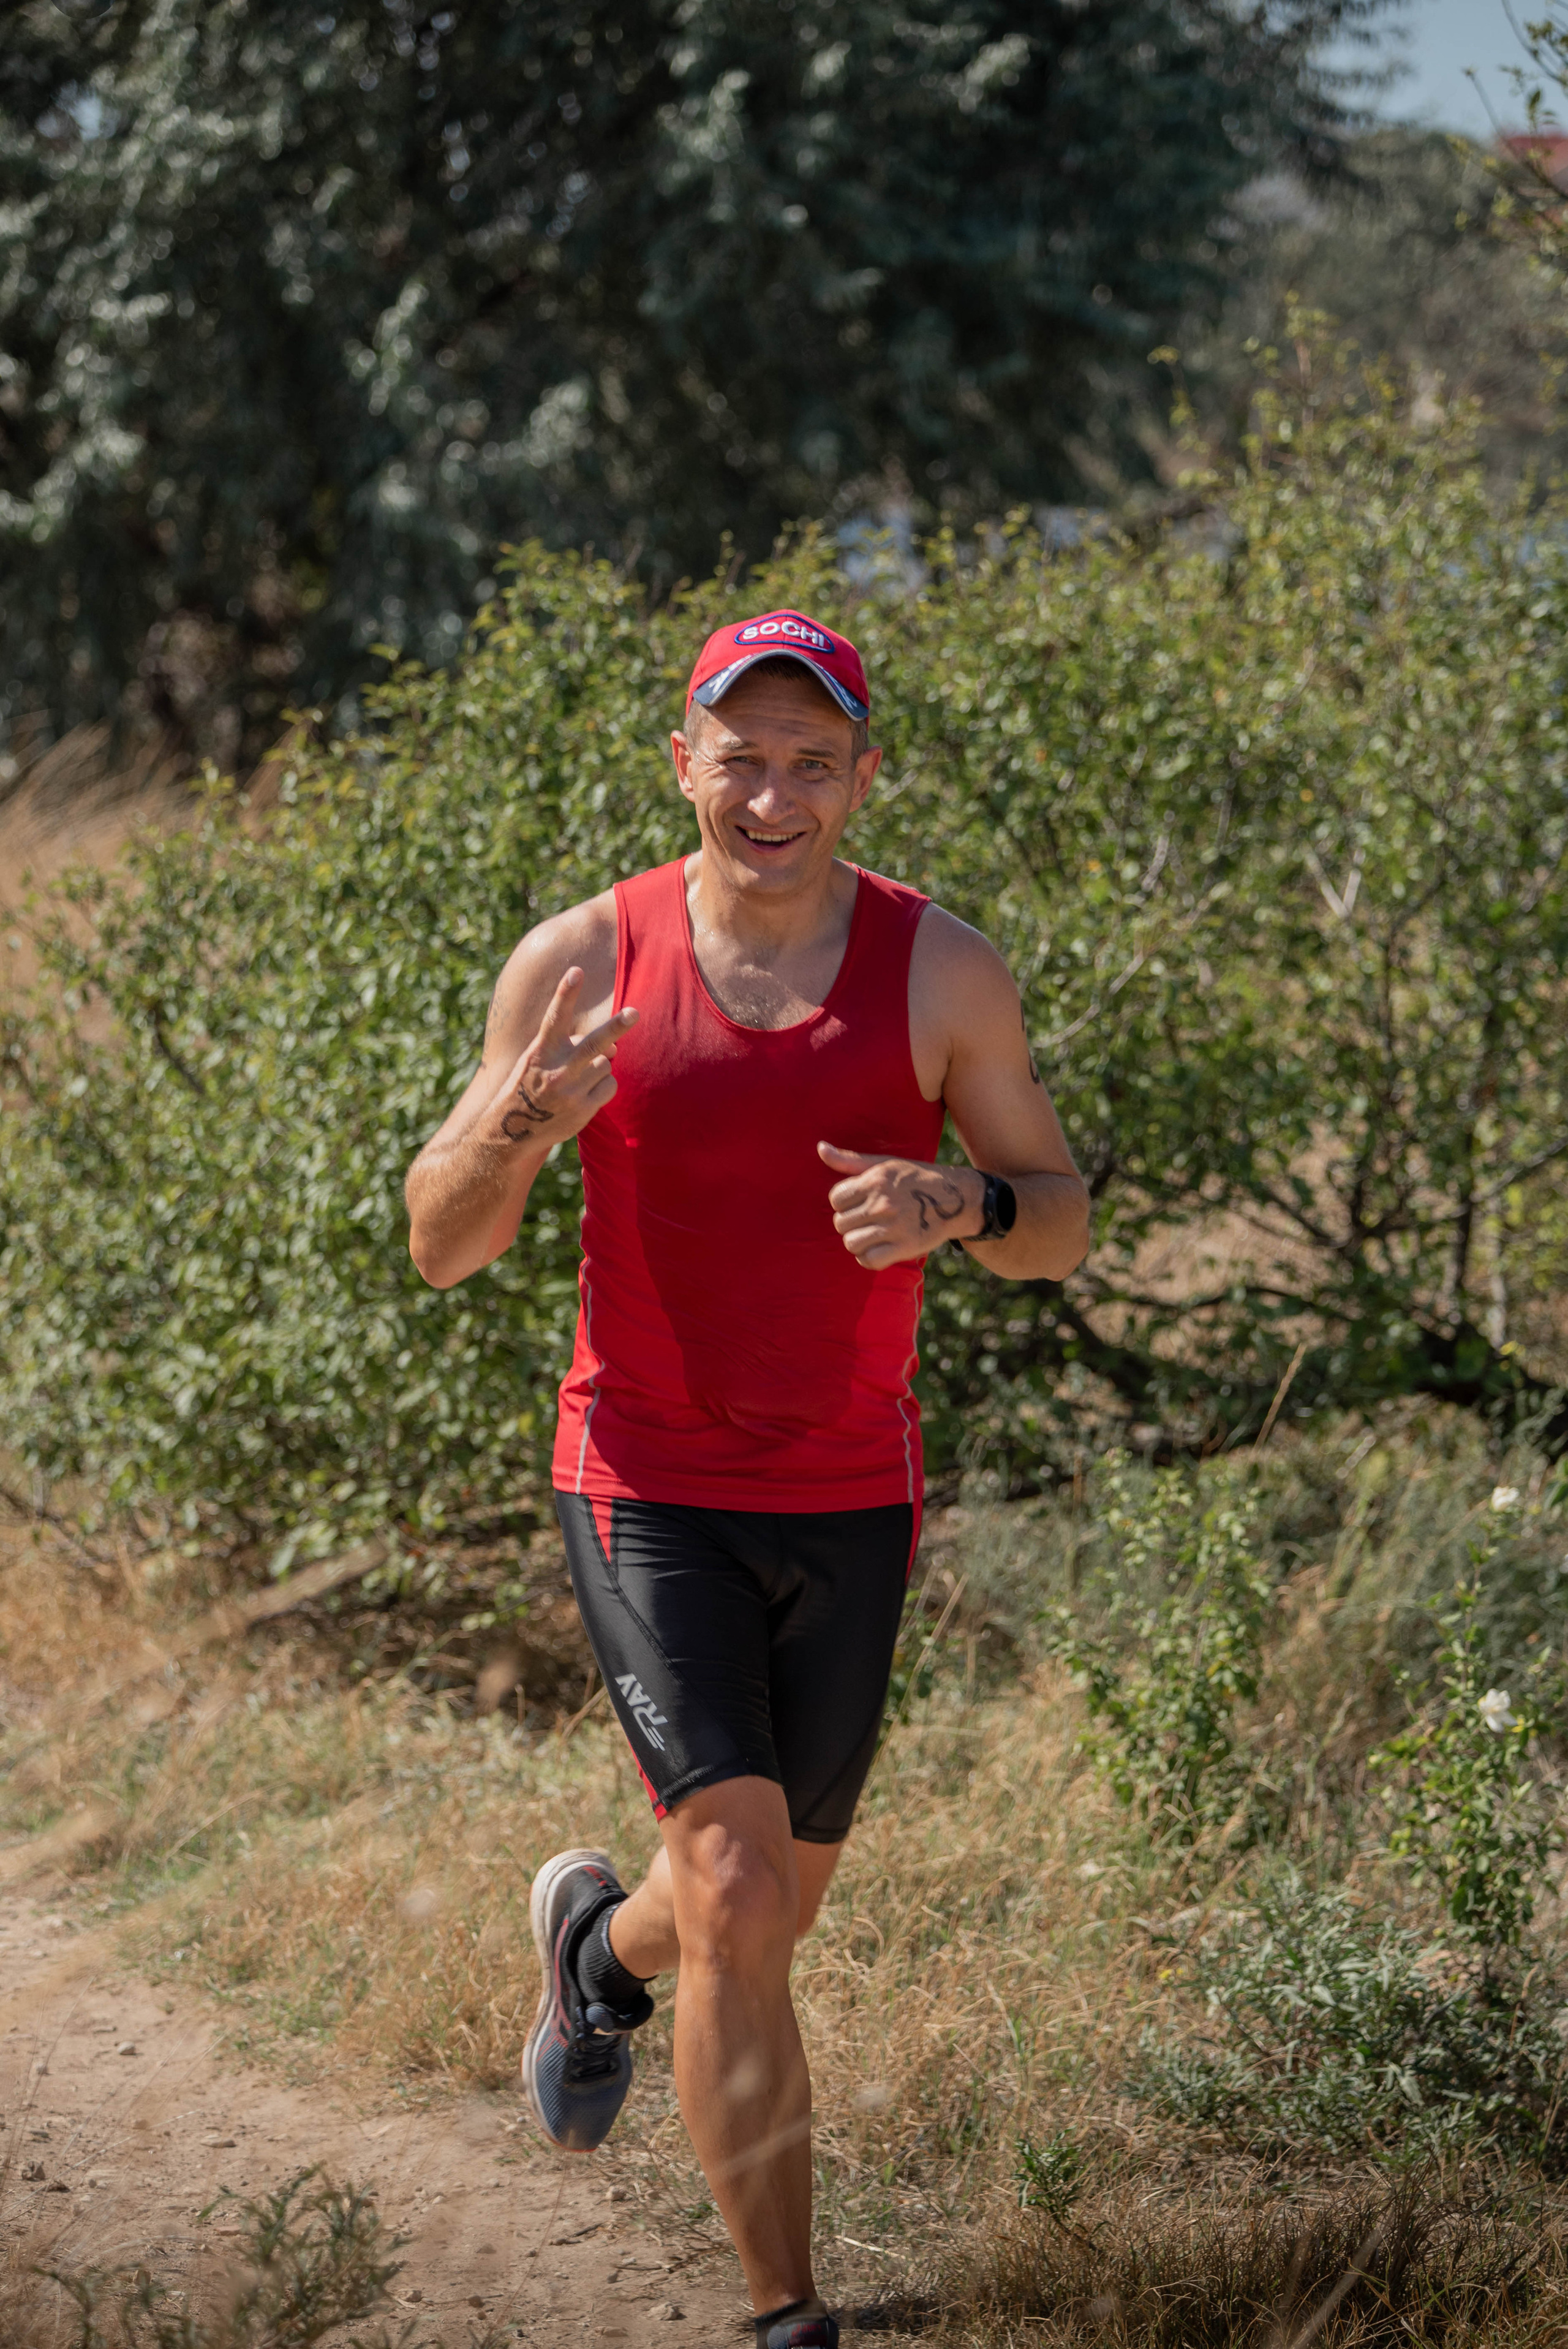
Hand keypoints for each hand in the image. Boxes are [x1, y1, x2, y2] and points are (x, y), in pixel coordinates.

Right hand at [488, 968, 636, 1148]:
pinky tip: (585, 1094)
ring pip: (605, 1063)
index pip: (555, 1017)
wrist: (513, 1130)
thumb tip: (614, 1047)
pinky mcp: (583, 1109)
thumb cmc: (529, 1085)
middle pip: (594, 1043)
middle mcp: (557, 1069)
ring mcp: (571, 1091)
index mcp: (541, 1051)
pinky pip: (610, 1086)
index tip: (576, 971)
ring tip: (579, 1078)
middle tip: (634, 1012)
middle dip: (616, 1026)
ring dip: (600, 1066)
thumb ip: (570, 1046)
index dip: (566, 993)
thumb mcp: (536, 1060)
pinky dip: (603, 1086)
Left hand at [818, 1143, 981, 1268]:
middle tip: (866, 1220)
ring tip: (871, 1234)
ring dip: (858, 1242)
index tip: (858, 1203)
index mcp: (876, 1180)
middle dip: (850, 1223)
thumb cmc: (915, 1179)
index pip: (836, 1199)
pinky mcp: (905, 1247)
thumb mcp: (885, 1164)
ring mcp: (894, 1227)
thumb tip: (820, 1148)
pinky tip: (878, 1248)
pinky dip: (869, 1258)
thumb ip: (850, 1160)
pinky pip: (869, 1260)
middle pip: (841, 1223)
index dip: (844, 1203)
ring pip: (851, 1243)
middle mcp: (884, 1203)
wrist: (956, 1198)